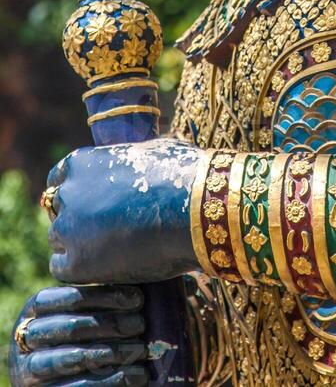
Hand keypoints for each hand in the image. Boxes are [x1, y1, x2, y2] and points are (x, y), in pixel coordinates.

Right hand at [9, 285, 145, 386]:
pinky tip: (134, 374)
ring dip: (113, 352)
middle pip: (71, 326)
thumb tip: (137, 286)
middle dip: (111, 324)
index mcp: (34, 308)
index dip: (104, 296)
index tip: (137, 299)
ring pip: (74, 357)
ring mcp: (28, 370)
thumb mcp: (81, 313)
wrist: (66, 377)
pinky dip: (110, 380)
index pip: (68, 297)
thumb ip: (96, 300)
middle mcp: (26, 337)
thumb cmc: (82, 335)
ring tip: (140, 349)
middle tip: (140, 324)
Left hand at [47, 139, 199, 284]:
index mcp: (83, 162)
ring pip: (60, 239)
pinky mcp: (77, 262)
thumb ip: (127, 160)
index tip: (90, 201)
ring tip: (110, 248)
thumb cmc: (181, 175)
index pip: (60, 178)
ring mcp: (69, 228)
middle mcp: (69, 193)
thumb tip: (136, 161)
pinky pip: (61, 267)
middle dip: (77, 217)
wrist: (194, 209)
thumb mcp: (149, 151)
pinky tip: (101, 266)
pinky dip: (78, 267)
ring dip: (78, 243)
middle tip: (104, 227)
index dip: (76, 190)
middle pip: (60, 210)